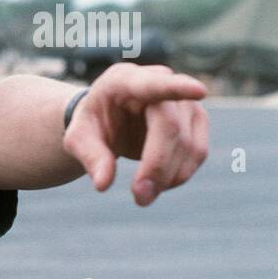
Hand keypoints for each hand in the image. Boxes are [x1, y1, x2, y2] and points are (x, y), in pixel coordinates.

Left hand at [62, 63, 208, 205]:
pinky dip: (180, 174)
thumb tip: (103, 183)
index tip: (199, 91)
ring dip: (169, 177)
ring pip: (189, 144)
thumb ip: (89, 156)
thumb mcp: (78, 138)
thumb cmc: (92, 124)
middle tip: (140, 198)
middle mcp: (161, 83)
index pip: (153, 83)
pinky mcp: (197, 119)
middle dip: (157, 166)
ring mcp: (183, 100)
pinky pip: (198, 152)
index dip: (177, 88)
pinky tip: (159, 184)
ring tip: (143, 196)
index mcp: (124, 80)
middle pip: (169, 127)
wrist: (110, 119)